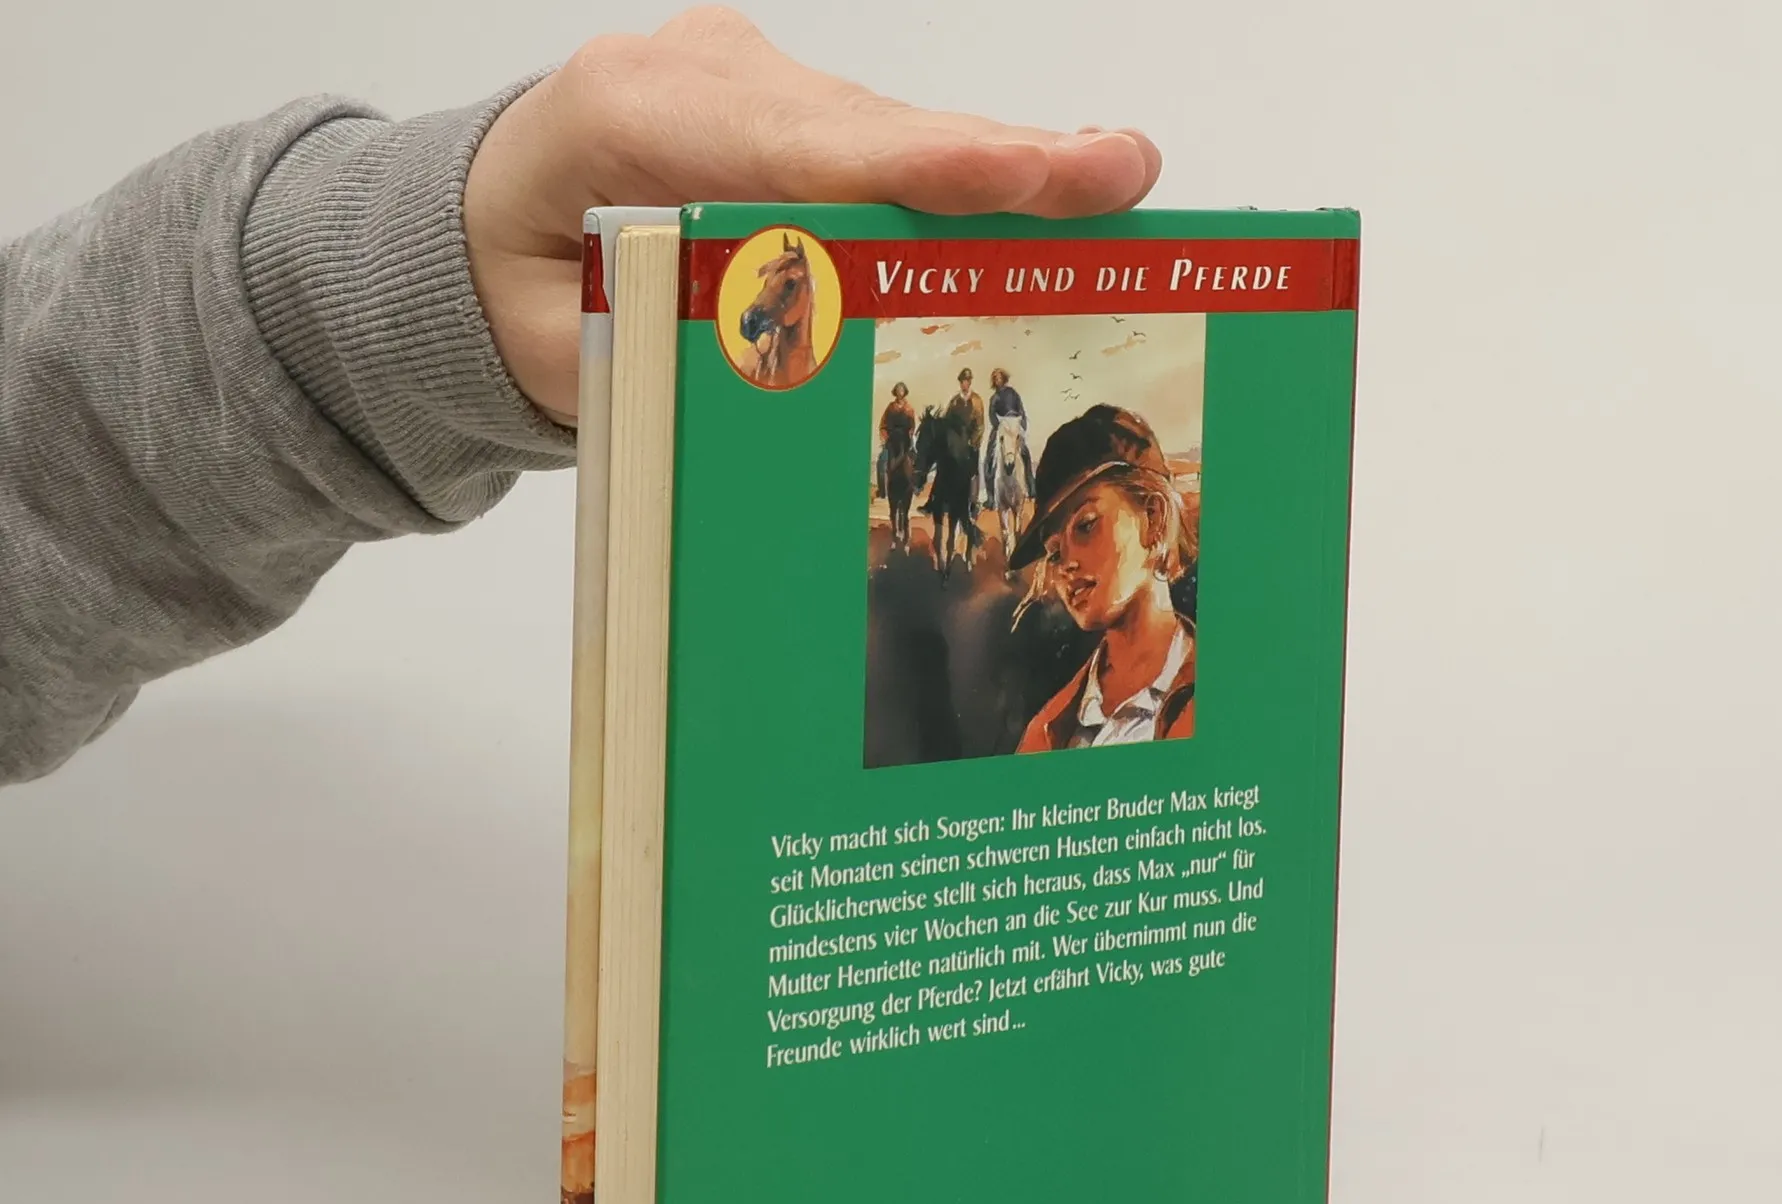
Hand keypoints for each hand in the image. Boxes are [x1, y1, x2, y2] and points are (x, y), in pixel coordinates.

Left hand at [463, 8, 1161, 423]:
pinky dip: (945, 177)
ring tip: (1104, 183)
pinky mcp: (774, 97)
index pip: (803, 153)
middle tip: (1117, 173)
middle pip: (870, 130)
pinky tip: (1037, 189)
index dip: (925, 172)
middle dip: (996, 162)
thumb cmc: (523, 294)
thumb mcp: (569, 350)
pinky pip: (873, 141)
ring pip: (884, 132)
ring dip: (987, 173)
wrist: (478, 224)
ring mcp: (742, 75)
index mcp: (632, 118)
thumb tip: (779, 363)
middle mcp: (701, 75)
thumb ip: (665, 348)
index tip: (1025, 177)